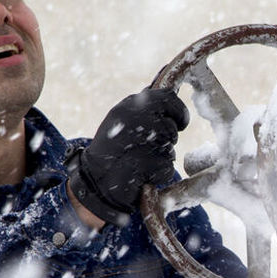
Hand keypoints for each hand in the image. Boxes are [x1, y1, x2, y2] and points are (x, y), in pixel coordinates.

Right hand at [68, 88, 189, 225]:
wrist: (95, 179)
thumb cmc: (113, 149)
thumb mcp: (123, 119)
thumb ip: (146, 110)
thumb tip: (172, 103)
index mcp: (129, 105)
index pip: (167, 98)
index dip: (179, 111)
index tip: (181, 123)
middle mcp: (132, 120)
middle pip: (170, 127)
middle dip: (168, 139)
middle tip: (151, 146)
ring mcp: (136, 142)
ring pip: (169, 149)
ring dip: (162, 157)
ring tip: (141, 160)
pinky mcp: (142, 165)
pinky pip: (166, 167)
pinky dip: (159, 173)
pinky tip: (142, 174)